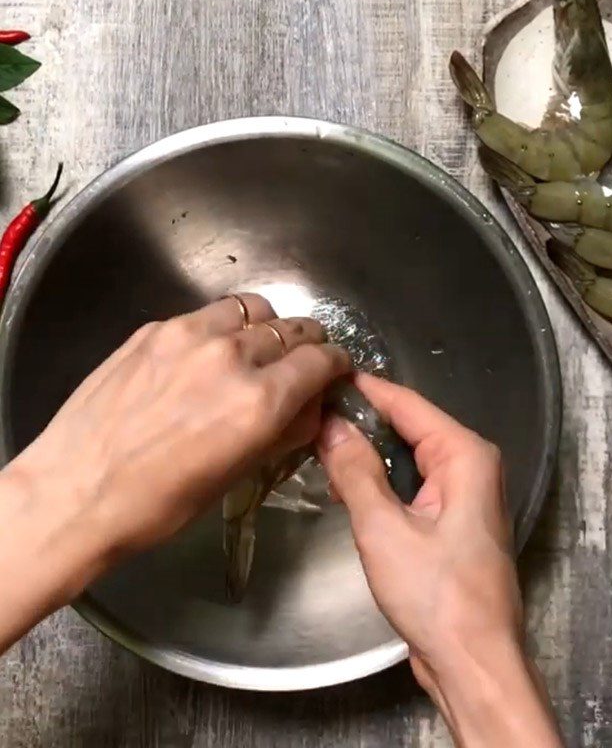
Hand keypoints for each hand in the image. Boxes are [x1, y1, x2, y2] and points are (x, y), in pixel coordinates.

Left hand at [0, 295, 349, 651]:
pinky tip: (210, 353)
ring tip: (258, 348)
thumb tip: (309, 409)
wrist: (74, 491)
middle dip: (307, 345)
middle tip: (302, 362)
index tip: (336, 370)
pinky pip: (209, 314)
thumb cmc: (159, 503)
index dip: (336, 363)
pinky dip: (225, 327)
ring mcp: (190, 336)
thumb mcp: (237, 474)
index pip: (321, 359)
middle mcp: (232, 357)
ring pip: (253, 309)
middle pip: (293, 328)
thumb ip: (284, 431)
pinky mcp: (155, 329)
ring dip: (268, 327)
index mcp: (259, 401)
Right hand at [317, 374, 562, 746]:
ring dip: (370, 455)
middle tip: (311, 416)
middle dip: (363, 423)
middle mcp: (472, 466)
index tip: (323, 376)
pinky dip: (384, 482)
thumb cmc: (437, 595)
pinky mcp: (454, 521)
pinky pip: (414, 485)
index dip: (364, 388)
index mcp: (465, 455)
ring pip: (409, 457)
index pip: (407, 403)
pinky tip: (350, 488)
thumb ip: (355, 471)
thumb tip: (330, 425)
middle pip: (410, 427)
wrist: (473, 662)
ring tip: (321, 448)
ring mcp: (465, 494)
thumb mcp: (384, 529)